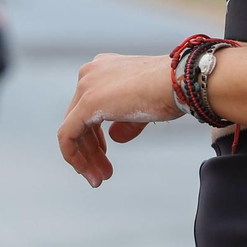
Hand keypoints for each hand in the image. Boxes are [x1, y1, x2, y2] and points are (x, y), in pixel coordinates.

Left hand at [57, 53, 181, 187]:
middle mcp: (91, 73)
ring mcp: (87, 86)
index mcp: (104, 69)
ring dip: (85, 158)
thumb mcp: (143, 108)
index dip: (95, 137)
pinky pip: (68, 134)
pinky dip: (74, 156)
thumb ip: (125, 122)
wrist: (178, 82)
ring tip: (99, 178)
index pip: (88, 108)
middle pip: (80, 120)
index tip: (104, 156)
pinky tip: (86, 172)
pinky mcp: (87, 103)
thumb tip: (114, 137)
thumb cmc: (169, 91)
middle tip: (103, 174)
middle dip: (91, 151)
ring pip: (73, 129)